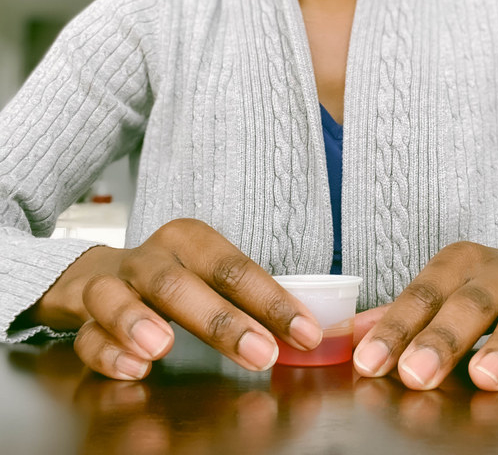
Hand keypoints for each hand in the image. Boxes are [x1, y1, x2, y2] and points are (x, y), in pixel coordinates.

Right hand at [27, 218, 322, 379]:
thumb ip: (248, 303)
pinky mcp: (82, 313)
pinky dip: (106, 351)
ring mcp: (112, 283)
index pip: (235, 268)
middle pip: (180, 283)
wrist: (102, 274)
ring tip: (162, 347)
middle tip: (260, 353)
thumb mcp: (210, 277)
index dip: (272, 302)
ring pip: (117, 297)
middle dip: (222, 321)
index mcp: (191, 241)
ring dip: (137, 321)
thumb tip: (303, 336)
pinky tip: (132, 367)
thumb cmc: (176, 277)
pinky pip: (87, 333)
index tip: (304, 334)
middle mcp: (151, 258)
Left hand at [353, 242, 497, 390]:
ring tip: (486, 378)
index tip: (370, 363)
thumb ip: (400, 313)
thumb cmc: (484, 286)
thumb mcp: (443, 287)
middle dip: (441, 341)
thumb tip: (346, 337)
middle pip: (467, 306)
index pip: (420, 295)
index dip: (394, 329)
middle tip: (416, 375)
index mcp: (457, 263)